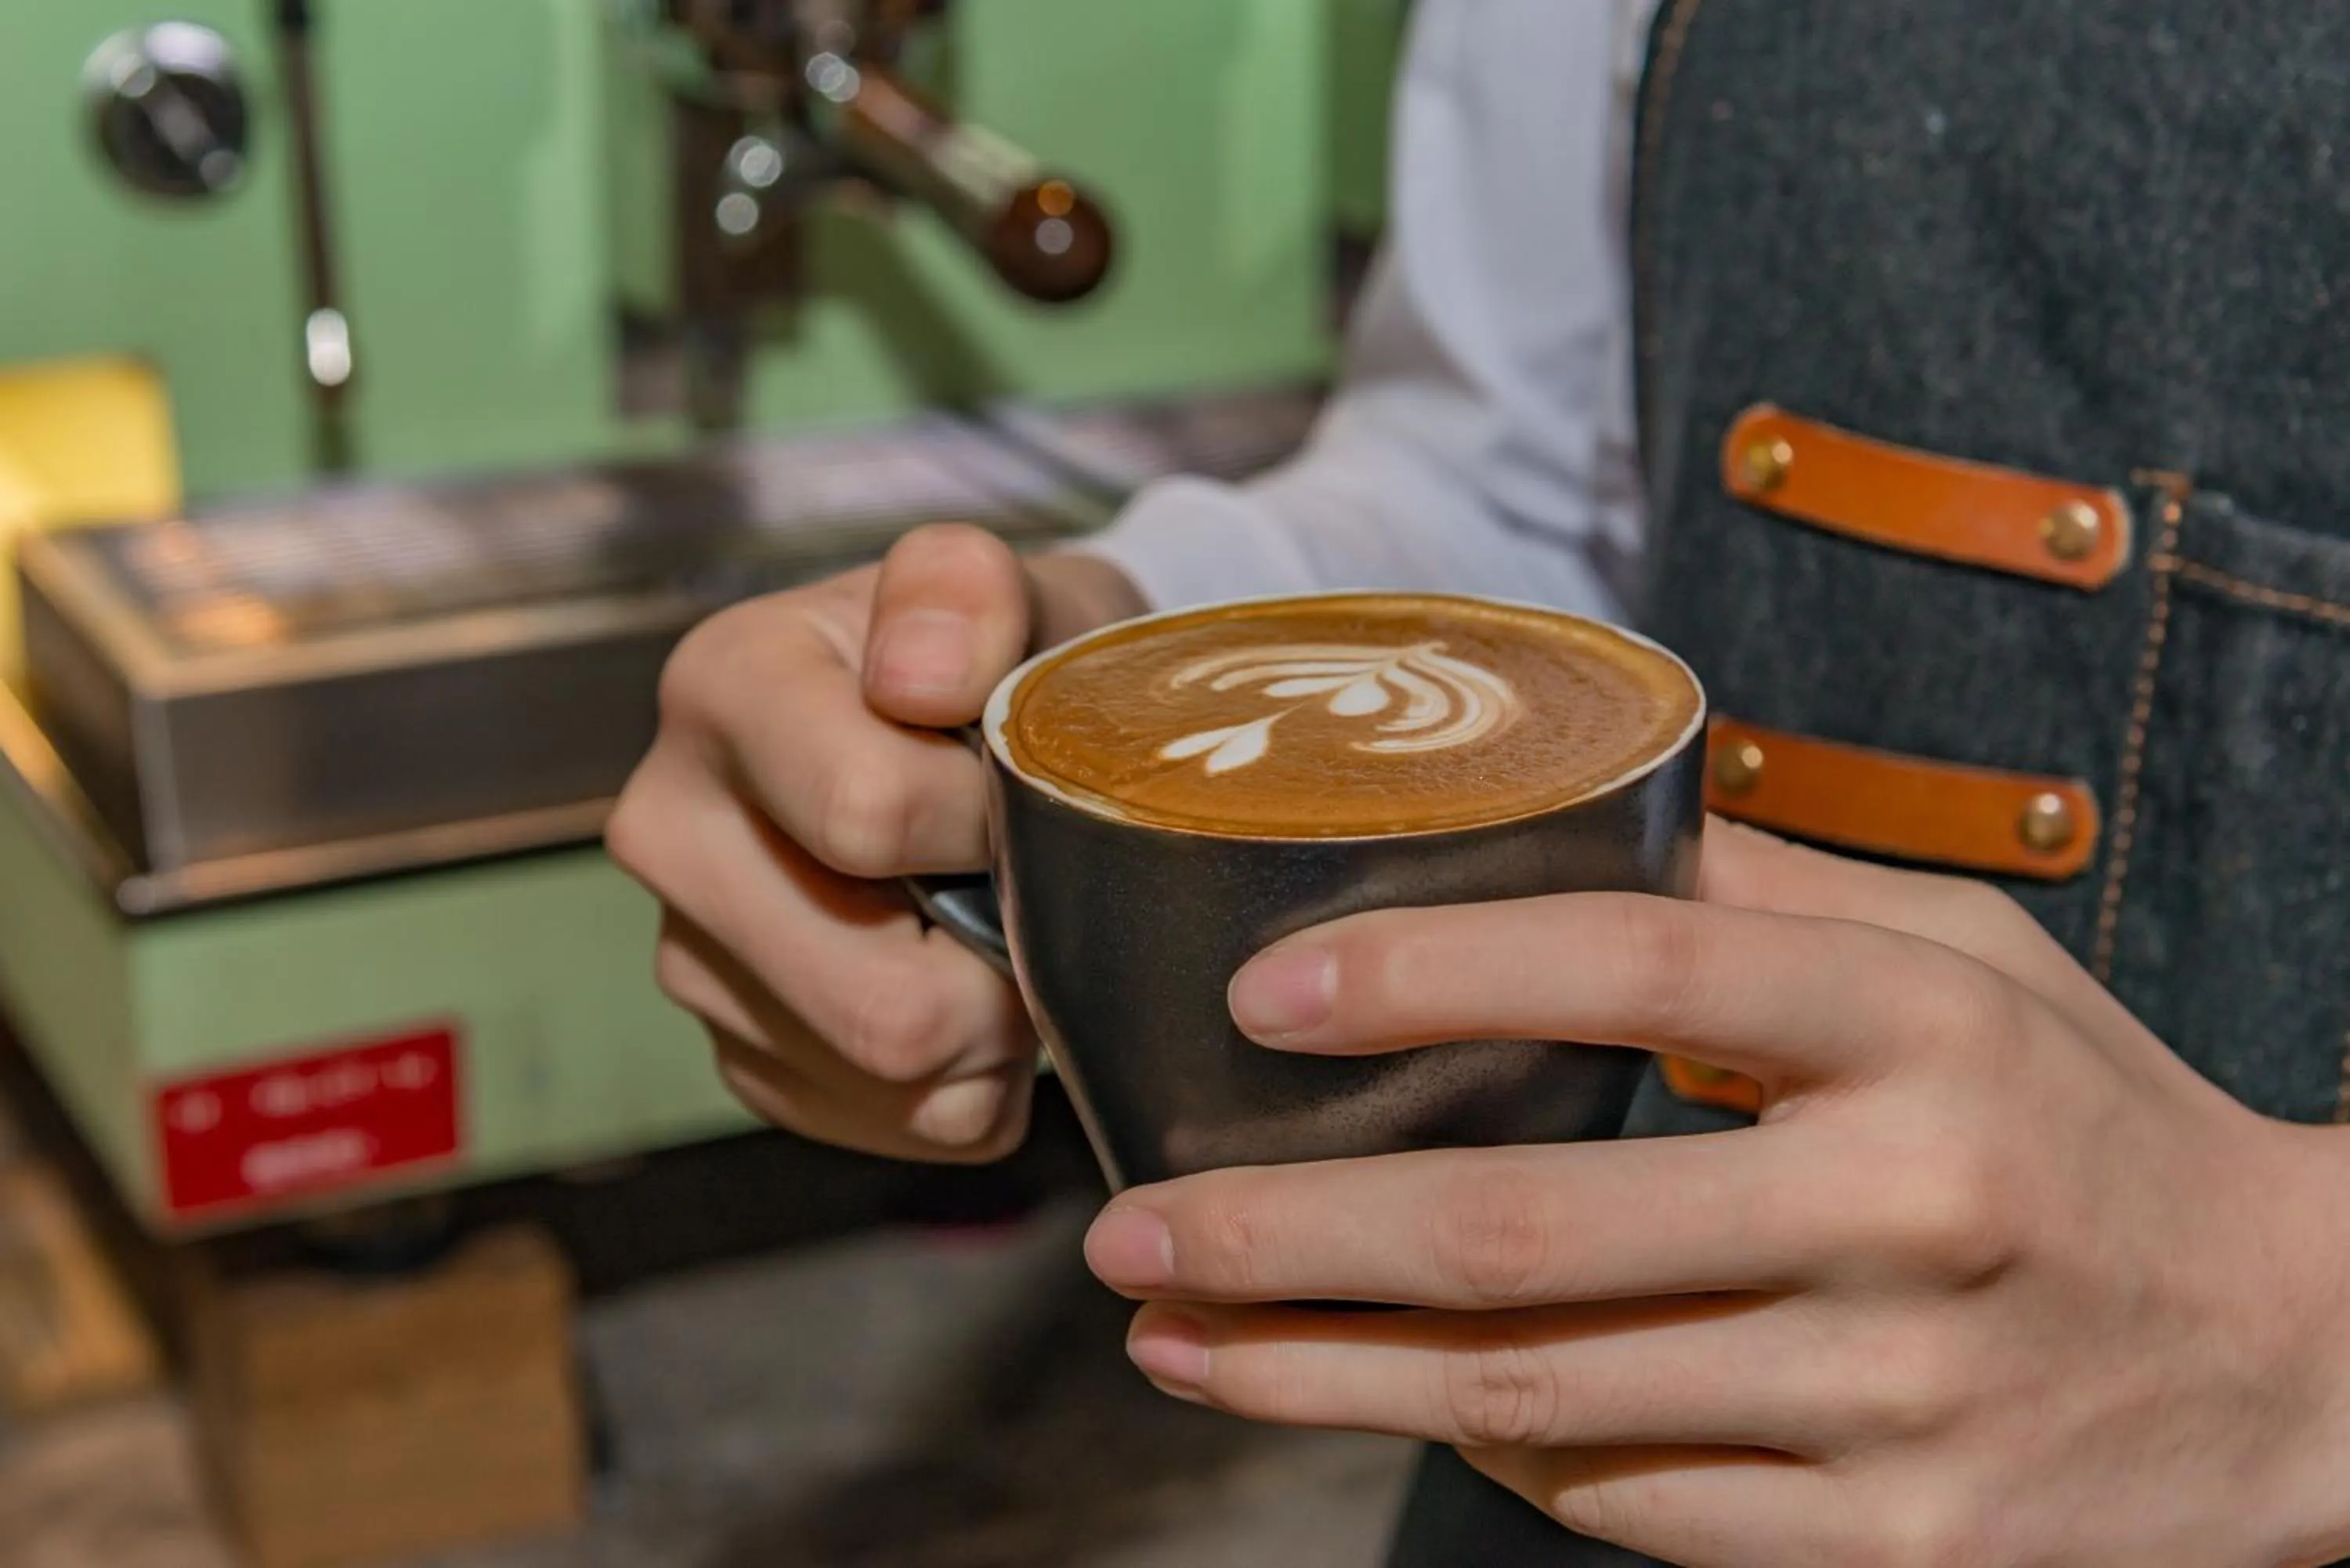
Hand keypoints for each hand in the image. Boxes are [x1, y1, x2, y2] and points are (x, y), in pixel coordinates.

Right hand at [608, 524, 1144, 1163]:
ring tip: (1008, 934)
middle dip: (1005, 970)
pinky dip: (973, 1081)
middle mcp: (673, 831)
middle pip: (881, 1002)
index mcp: (724, 689)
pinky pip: (901, 1125)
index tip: (1018, 783)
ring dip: (997, 1031)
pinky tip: (971, 985)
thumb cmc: (996, 659)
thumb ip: (969, 594)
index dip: (991, 823)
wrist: (975, 725)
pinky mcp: (743, 1055)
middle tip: (1042, 898)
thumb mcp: (1008, 591)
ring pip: (896, 1077)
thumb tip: (918, 676)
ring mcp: (694, 959)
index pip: (868, 816)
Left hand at [1084, 821, 2349, 1565]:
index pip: (1635, 968)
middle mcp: (1909, 1213)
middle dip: (1287, 1239)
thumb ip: (1765, 893)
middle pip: (1530, 1234)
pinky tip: (1373, 1404)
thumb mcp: (1968, 956)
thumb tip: (1542, 815)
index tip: (1258, 988)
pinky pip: (1623, 1512)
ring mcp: (1902, 1405)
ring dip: (1327, 1374)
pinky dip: (1478, 1459)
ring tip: (1178, 1339)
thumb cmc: (2082, 1119)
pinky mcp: (1902, 1551)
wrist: (2296, 1359)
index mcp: (1920, 1026)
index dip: (1424, 975)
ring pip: (1541, 1404)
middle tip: (1127, 1231)